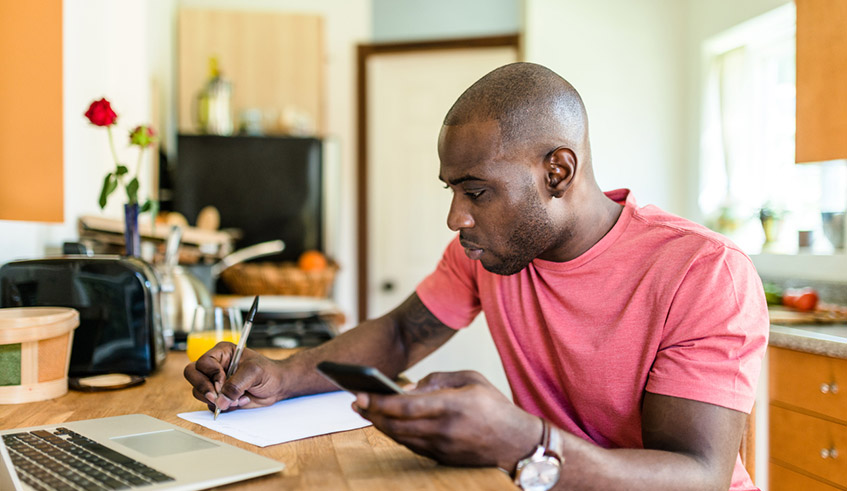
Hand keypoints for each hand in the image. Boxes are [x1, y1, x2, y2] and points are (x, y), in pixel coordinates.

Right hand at [183, 342, 284, 412]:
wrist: (277, 386)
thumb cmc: (268, 372)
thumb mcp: (254, 372)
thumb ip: (236, 384)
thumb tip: (221, 400)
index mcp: (222, 353)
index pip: (203, 362)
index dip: (211, 374)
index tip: (222, 382)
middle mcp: (215, 366)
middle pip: (192, 375)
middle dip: (204, 388)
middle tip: (216, 398)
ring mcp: (215, 382)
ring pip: (199, 392)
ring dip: (217, 400)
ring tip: (239, 398)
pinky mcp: (219, 396)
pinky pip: (211, 404)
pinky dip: (224, 407)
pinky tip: (241, 401)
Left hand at [353, 370, 541, 470]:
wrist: (518, 443)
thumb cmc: (495, 406)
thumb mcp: (471, 379)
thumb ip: (438, 379)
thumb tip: (408, 388)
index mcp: (452, 405)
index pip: (405, 407)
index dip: (379, 402)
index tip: (361, 394)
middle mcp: (445, 430)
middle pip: (396, 425)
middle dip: (372, 414)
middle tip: (356, 402)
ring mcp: (443, 448)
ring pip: (401, 438)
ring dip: (380, 425)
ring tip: (368, 411)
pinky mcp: (442, 459)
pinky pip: (412, 446)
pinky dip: (396, 434)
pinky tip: (388, 423)